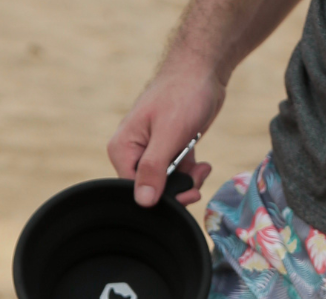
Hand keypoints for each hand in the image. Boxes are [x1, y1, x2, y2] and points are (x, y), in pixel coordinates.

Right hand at [107, 55, 224, 205]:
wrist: (203, 69)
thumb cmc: (182, 93)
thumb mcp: (168, 134)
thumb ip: (153, 169)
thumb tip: (143, 202)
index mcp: (122, 149)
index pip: (133, 190)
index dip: (158, 198)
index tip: (185, 194)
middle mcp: (132, 153)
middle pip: (151, 191)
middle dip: (177, 191)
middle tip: (196, 183)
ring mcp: (150, 153)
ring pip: (167, 186)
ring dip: (188, 183)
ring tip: (202, 169)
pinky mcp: (168, 152)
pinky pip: (177, 176)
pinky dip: (191, 175)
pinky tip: (203, 165)